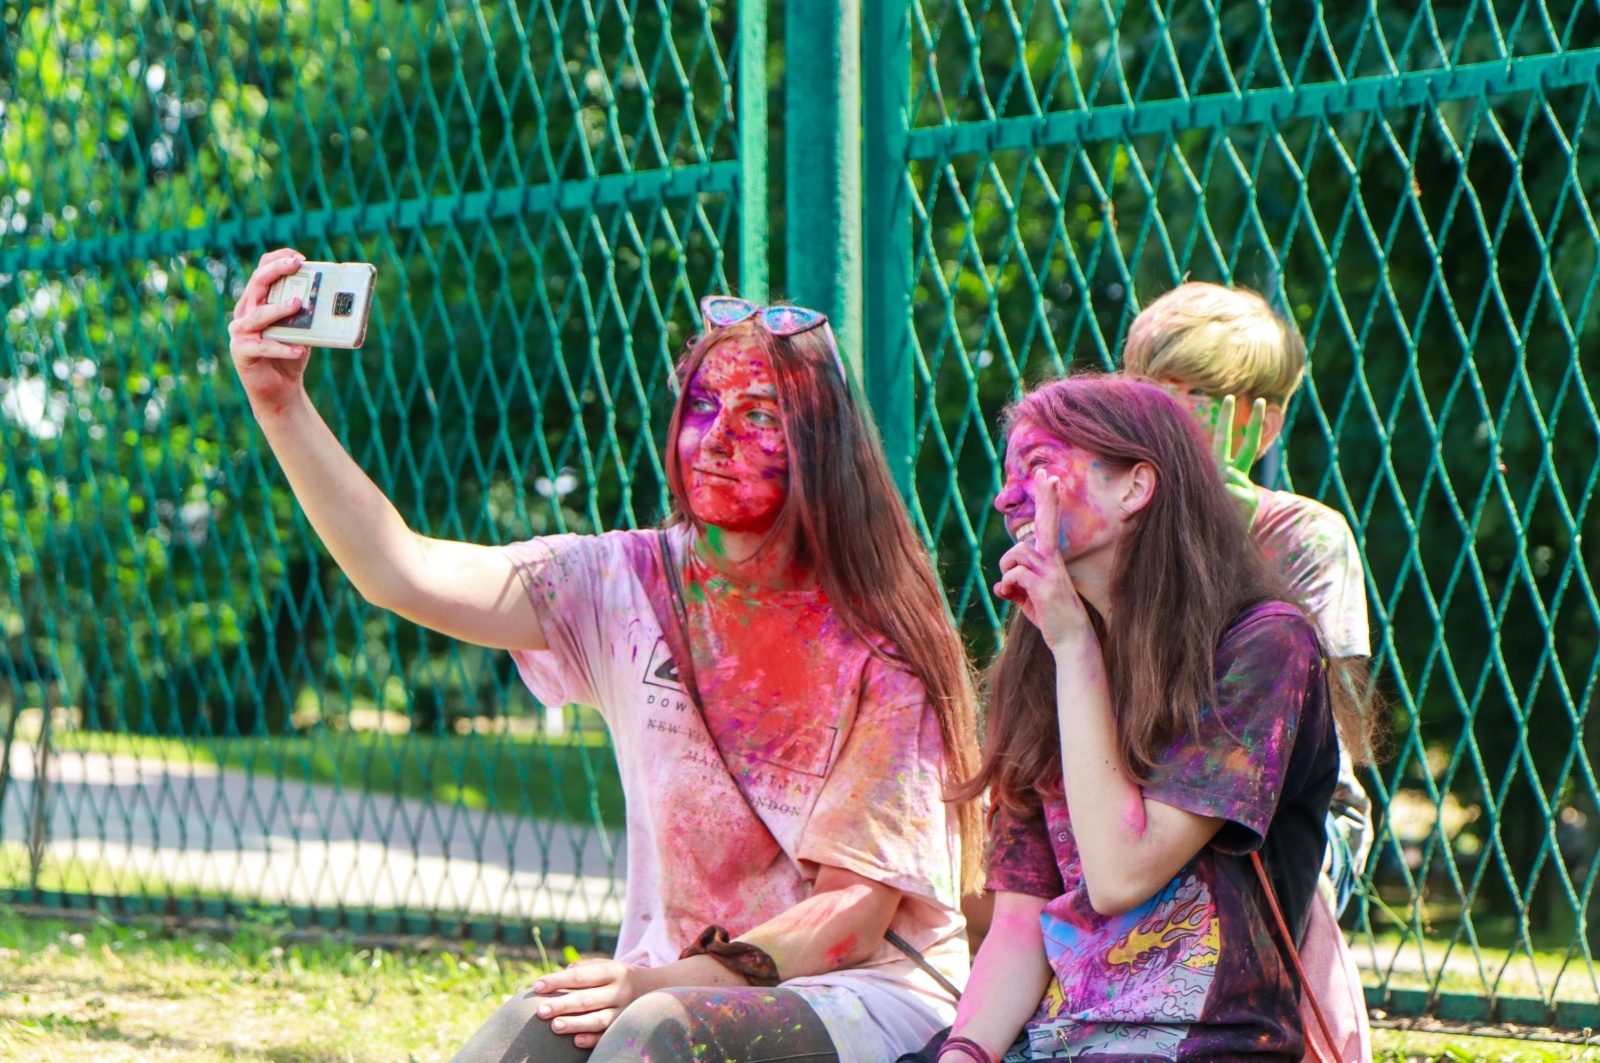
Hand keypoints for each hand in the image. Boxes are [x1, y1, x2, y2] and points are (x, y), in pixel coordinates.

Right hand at [228, 249, 313, 410]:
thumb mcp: (301, 329)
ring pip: (258, 314)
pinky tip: (299, 349)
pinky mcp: (242, 351)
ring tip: (297, 304)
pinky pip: (263, 346)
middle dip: (276, 271)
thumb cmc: (290, 354)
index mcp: (257, 301)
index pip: (261, 270)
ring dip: (278, 308)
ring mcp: (240, 331)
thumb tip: (332, 298)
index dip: (277, 259)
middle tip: (296, 265)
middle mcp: (245, 311)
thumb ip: (307, 313)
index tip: (299, 257)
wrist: (279, 389)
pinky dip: (282, 347)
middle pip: (257, 284)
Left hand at [530, 958, 659, 1048]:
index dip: (558, 980)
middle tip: (540, 1011)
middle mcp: (620, 990)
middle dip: (562, 1004)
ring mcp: (625, 1011)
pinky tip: (576, 1041)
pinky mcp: (628, 1027)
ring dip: (575, 1023)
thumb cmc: (624, 977)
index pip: (581, 976)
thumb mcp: (610, 966)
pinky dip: (593, 1038)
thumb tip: (564, 971)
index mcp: (613, 971)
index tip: (537, 986)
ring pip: (598, 1019)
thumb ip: (587, 967)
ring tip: (554, 1026)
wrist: (660, 990)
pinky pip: (608, 1035)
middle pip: (587, 998)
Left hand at [993, 469, 1094, 651]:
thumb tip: (1001, 585)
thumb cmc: (1050, 617)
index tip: (1049, 476)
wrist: (1071, 640)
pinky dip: (1006, 586)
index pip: (1048, 523)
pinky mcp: (1043, 587)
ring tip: (1011, 587)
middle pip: (1042, 524)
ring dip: (1006, 569)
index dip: (1048, 500)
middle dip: (1043, 501)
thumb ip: (1015, 585)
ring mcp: (1050, 572)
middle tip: (1045, 471)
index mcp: (1050, 559)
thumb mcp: (1029, 597)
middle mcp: (1052, 561)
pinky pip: (1013, 575)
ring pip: (1016, 553)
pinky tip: (1010, 597)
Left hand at [1213, 394, 1264, 528]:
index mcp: (1223, 468)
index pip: (1226, 438)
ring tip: (1217, 503)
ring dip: (1219, 488)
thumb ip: (1212, 474)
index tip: (1230, 397)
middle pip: (1250, 444)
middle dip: (1255, 422)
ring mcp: (1245, 486)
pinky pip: (1235, 491)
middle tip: (1260, 399)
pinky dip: (1228, 498)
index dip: (1228, 419)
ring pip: (1232, 473)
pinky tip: (1228, 510)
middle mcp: (1237, 474)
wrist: (1218, 541)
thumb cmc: (1204, 514)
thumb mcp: (1201, 488)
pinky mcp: (1250, 500)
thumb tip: (1228, 472)